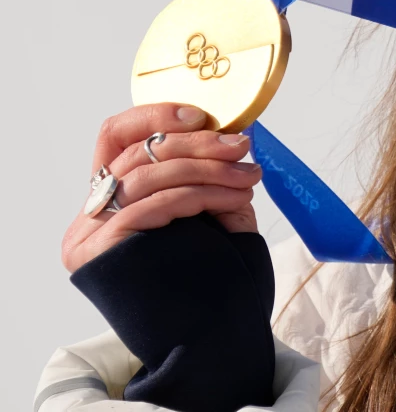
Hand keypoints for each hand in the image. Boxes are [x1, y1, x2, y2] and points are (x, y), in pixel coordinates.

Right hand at [61, 103, 262, 272]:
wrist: (208, 338)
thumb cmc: (210, 278)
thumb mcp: (210, 213)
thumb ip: (206, 175)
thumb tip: (233, 135)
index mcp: (109, 199)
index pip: (114, 137)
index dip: (155, 116)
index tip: (202, 116)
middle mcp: (89, 216)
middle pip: (138, 154)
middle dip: (198, 144)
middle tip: (242, 147)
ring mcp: (91, 236)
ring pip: (148, 176)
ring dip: (208, 169)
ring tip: (248, 177)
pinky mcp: (104, 252)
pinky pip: (154, 205)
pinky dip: (199, 194)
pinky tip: (233, 197)